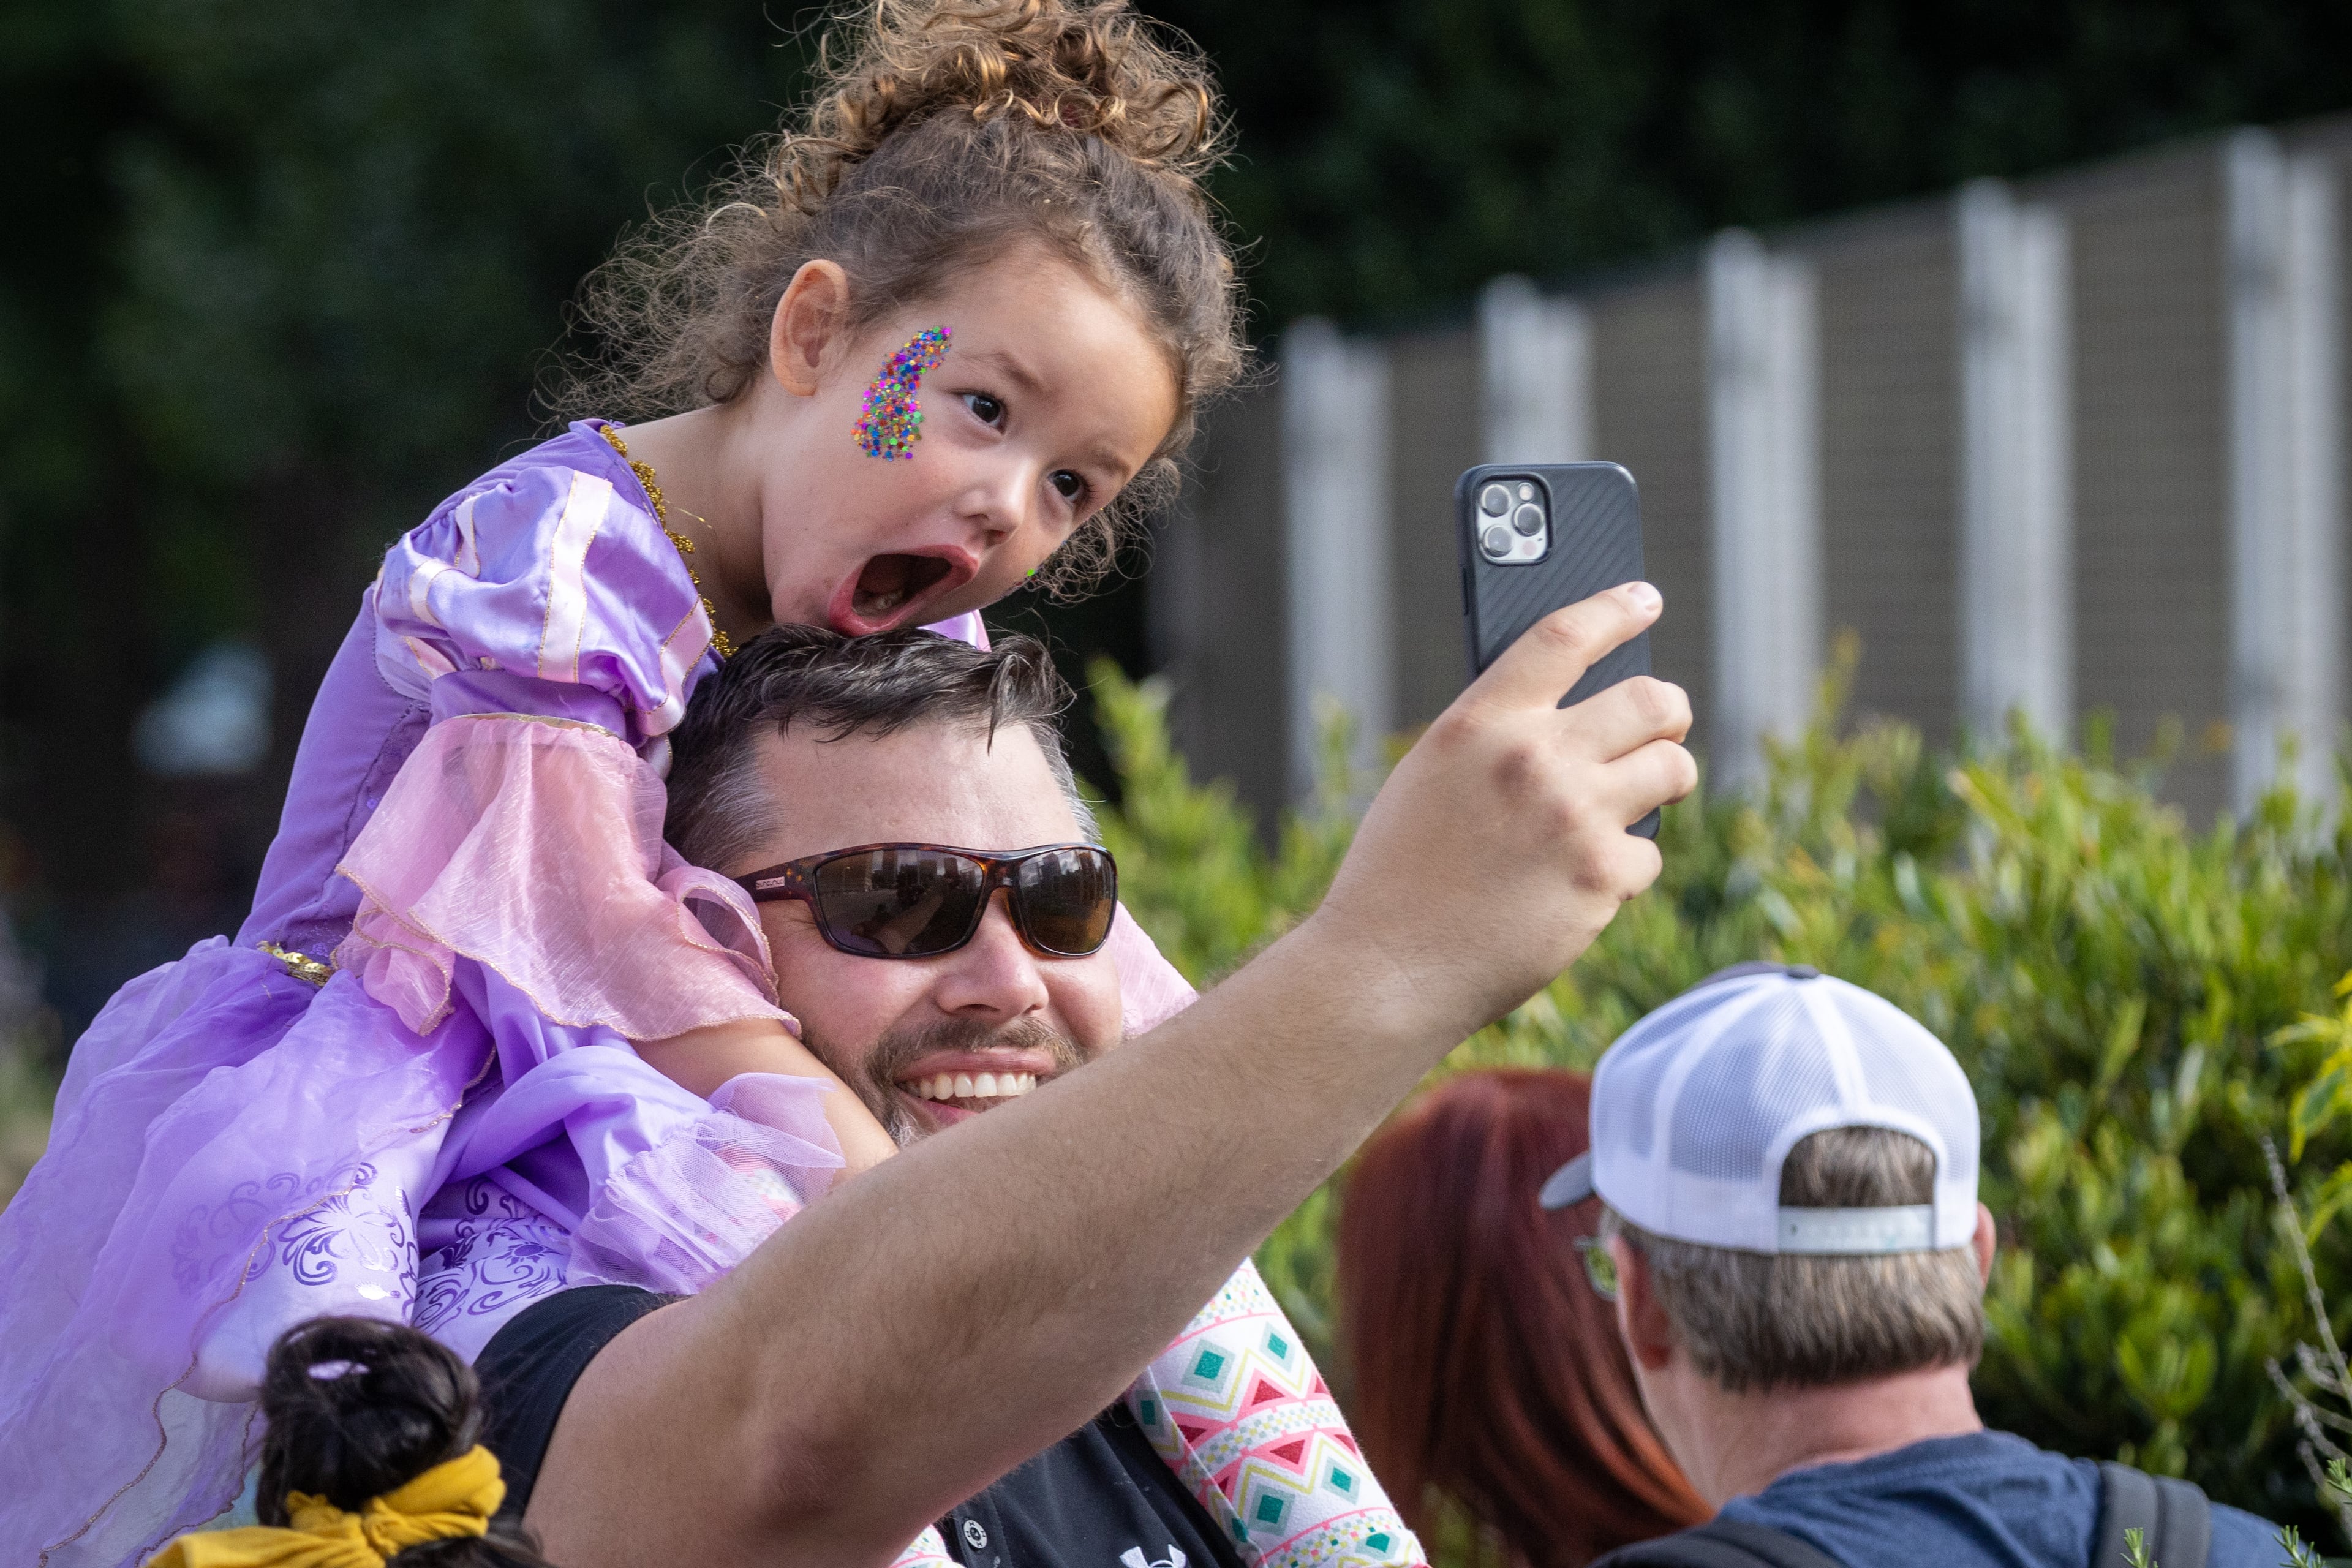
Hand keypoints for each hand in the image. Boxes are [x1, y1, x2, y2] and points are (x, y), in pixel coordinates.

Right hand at [1309, 582, 1693, 1041]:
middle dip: (1669, 712)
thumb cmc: (1399, 876)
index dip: (1614, 608)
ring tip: (1644, 798)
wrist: (1386, 969)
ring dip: (1667, 780)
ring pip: (1671, 768)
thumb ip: (1495, 738)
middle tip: (1666, 725)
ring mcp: (1574, 815)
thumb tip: (1575, 720)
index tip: (1642, 599)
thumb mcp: (1430, 778)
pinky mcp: (1601, 876)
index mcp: (1478, 723)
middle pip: (1648, 699)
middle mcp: (1532, 757)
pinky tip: (1585, 885)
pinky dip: (1626, 868)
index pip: (1564, 635)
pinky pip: (1649, 853)